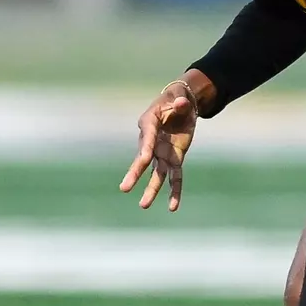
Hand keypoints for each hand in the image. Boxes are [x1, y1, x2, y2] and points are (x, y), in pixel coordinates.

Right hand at [120, 81, 198, 211]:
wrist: (181, 105)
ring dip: (151, 190)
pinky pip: (175, 177)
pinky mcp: (174, 159)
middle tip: (124, 188)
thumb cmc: (175, 99)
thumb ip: (179, 102)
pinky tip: (173, 207)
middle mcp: (152, 142)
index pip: (147, 138)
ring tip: (143, 206)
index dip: (145, 148)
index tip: (143, 159)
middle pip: (143, 161)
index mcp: (149, 124)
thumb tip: (181, 103)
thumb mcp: (179, 97)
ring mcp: (162, 153)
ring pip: (156, 174)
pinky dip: (174, 191)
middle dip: (135, 174)